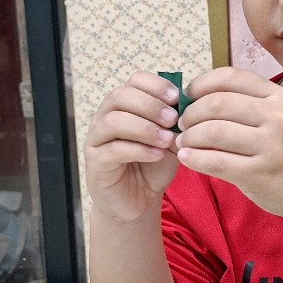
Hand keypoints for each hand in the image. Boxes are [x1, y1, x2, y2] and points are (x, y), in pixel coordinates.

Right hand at [84, 72, 181, 222]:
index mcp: (124, 105)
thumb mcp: (171, 141)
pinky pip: (113, 149)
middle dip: (150, 105)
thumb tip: (187, 107)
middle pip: (120, 96)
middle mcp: (105, 116)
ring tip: (166, 139)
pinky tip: (157, 155)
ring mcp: (97, 139)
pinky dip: (138, 150)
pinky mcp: (95, 162)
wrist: (138, 202)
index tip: (177, 98)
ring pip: (113, 121)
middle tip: (172, 119)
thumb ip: (176, 124)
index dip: (156, 85)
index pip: (135, 81)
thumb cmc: (153, 167)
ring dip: (143, 127)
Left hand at [176, 66, 282, 220]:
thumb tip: (193, 98)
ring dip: (189, 137)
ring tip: (182, 142)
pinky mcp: (260, 173)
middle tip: (181, 124)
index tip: (187, 96)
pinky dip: (194, 159)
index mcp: (278, 96)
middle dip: (190, 113)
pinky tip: (186, 158)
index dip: (200, 84)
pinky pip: (216, 162)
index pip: (230, 77)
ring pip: (214, 131)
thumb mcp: (279, 116)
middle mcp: (277, 116)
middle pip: (217, 103)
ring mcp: (270, 145)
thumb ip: (245, 104)